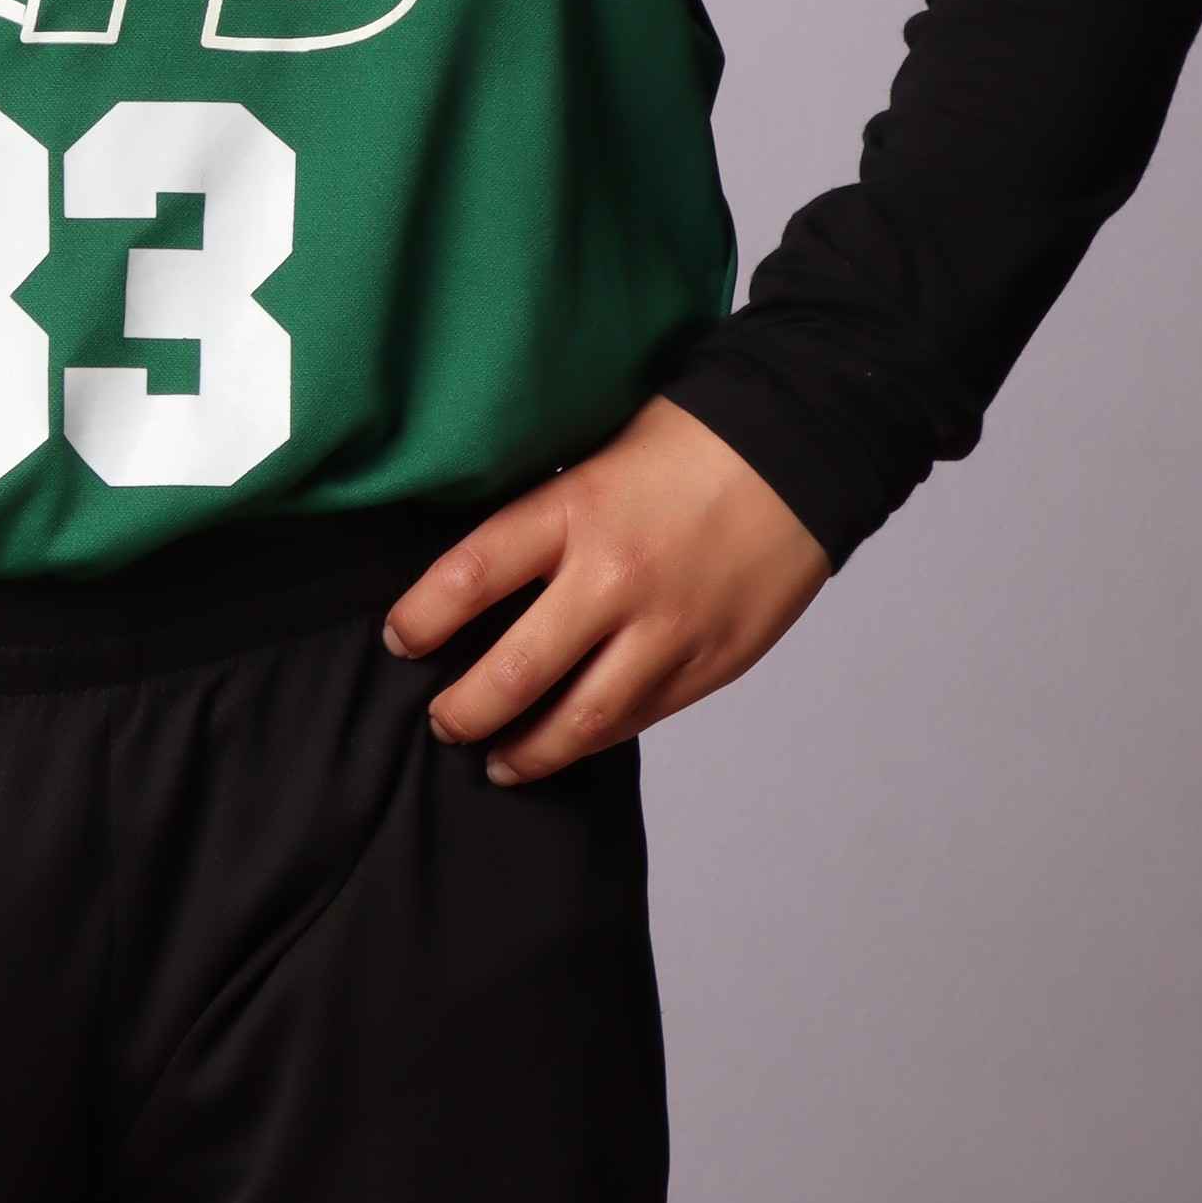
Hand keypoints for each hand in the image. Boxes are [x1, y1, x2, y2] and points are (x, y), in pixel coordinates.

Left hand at [382, 398, 827, 784]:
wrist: (801, 449)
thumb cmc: (691, 442)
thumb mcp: (595, 455)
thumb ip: (543, 514)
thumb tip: (481, 572)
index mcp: (575, 510)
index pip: (467, 578)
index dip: (420, 620)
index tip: (400, 640)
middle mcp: (615, 578)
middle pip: (512, 674)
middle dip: (461, 712)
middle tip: (441, 721)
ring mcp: (666, 630)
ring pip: (578, 722)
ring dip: (525, 751)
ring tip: (496, 760)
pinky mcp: (711, 663)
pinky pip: (636, 720)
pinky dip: (593, 740)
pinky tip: (568, 743)